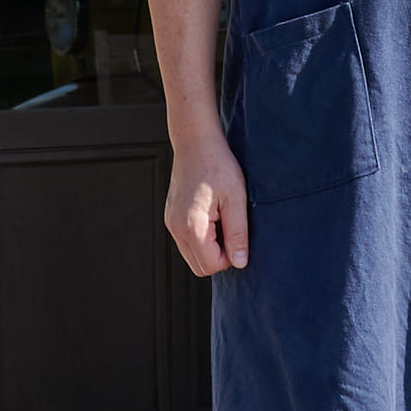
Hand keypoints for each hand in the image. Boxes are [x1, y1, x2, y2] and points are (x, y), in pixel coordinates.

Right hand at [165, 124, 251, 275]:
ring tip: (221, 219)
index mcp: (192, 226)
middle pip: (200, 267)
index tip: (237, 234)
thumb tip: (240, 263)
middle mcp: (176, 228)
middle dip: (219, 256)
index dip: (230, 257)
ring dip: (210, 248)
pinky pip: (186, 242)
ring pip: (192, 256)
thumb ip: (238, 234)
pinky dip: (201, 238)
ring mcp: (171, 223)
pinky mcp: (171, 218)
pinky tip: (211, 215)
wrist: (195, 143)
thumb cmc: (217, 166)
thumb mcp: (236, 199)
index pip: (212, 266)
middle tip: (230, 228)